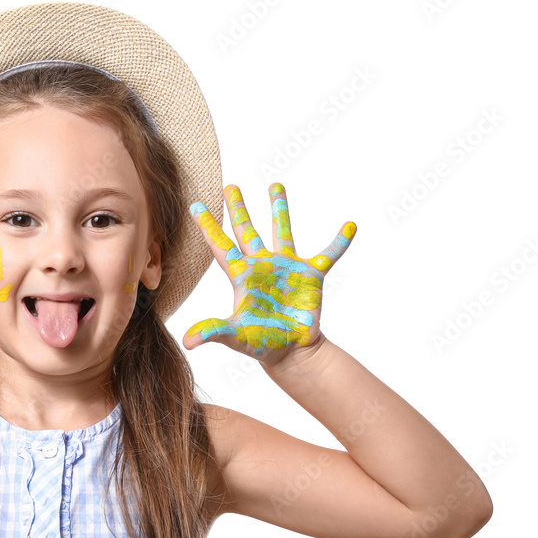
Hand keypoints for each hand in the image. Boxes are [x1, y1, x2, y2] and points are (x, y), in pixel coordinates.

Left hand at [183, 183, 354, 366]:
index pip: (221, 246)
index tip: (195, 205)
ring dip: (279, 209)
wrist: (291, 353)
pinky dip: (340, 242)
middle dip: (239, 209)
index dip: (208, 226)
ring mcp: (286, 268)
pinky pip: (328, 254)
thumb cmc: (261, 344)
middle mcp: (262, 266)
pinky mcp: (311, 276)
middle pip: (247, 231)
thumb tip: (187, 341)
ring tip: (275, 184)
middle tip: (230, 186)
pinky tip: (350, 225)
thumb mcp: (234, 335)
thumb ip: (212, 331)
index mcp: (242, 276)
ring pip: (282, 231)